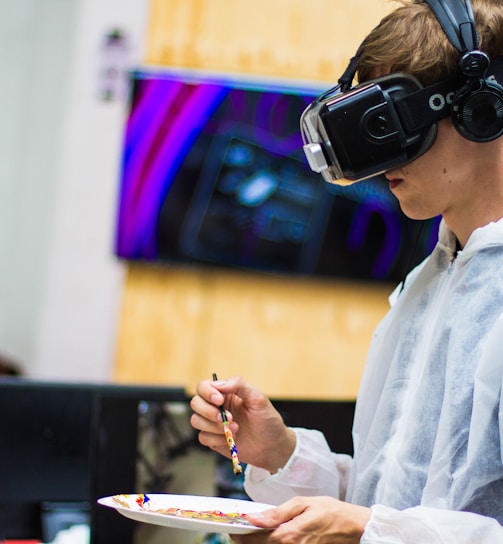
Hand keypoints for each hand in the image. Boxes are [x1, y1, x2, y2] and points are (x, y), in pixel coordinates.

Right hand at [190, 376, 295, 472]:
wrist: (272, 446)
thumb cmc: (267, 420)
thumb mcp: (258, 398)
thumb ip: (239, 385)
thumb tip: (218, 384)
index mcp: (225, 393)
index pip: (204, 386)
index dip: (207, 392)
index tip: (220, 401)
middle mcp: (216, 407)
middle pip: (195, 402)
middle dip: (209, 412)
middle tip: (228, 418)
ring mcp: (213, 424)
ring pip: (196, 420)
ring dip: (214, 426)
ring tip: (235, 429)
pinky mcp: (213, 440)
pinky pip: (202, 437)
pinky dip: (215, 438)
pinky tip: (230, 439)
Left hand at [232, 496, 369, 543]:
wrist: (354, 528)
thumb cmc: (330, 512)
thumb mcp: (302, 504)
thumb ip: (276, 512)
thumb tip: (253, 517)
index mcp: (289, 535)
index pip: (255, 539)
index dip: (239, 534)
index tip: (230, 527)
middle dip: (246, 541)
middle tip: (239, 531)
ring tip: (253, 534)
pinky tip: (270, 538)